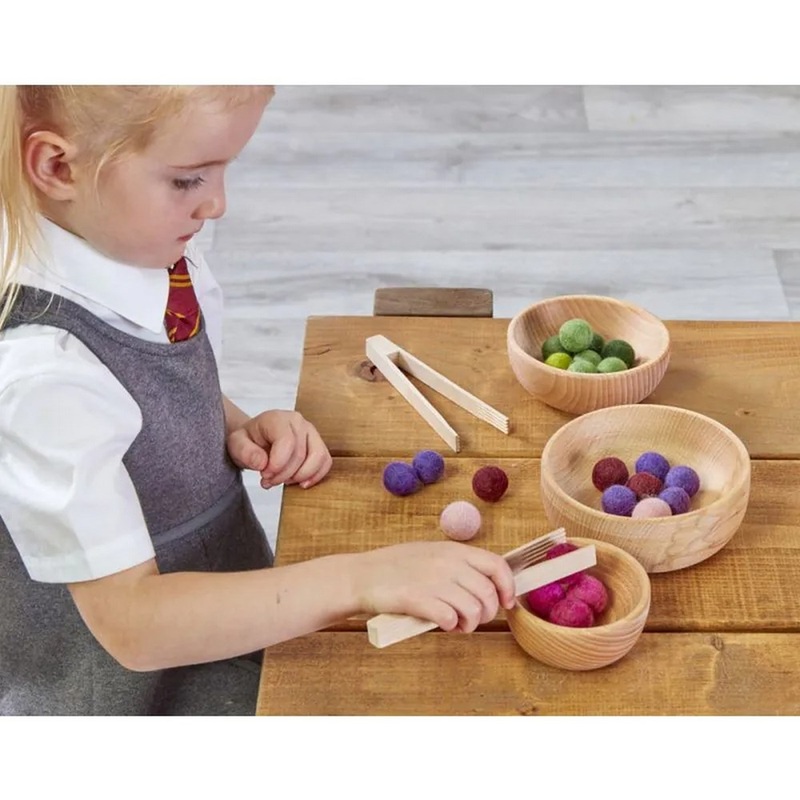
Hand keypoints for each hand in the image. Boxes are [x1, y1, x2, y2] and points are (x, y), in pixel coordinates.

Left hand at [226, 410, 332, 488]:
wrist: (255, 440)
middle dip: (284, 475)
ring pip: (318, 458)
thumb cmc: (247, 441)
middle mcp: (298, 422)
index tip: (264, 475)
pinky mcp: (318, 444)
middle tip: (268, 481)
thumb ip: (245, 452)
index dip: (277, 465)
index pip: (287, 442)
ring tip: (284, 481)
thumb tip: (262, 463)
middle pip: (301, 454)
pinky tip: (300, 483)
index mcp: (277, 419)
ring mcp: (311, 432)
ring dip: (301, 476)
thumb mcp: (236, 445)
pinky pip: (326, 462)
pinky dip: (315, 476)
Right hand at [352, 541, 515, 632]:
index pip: (496, 565)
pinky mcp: (418, 599)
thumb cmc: (394, 568)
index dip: (507, 587)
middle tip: (473, 620)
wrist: (360, 576)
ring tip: (457, 626)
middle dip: (487, 613)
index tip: (507, 602)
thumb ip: (456, 564)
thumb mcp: (430, 554)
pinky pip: (450, 618)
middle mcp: (447, 563)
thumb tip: (485, 584)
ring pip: (473, 609)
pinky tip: (441, 624)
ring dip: (469, 624)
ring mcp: (433, 580)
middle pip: (488, 593)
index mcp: (452, 550)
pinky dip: (451, 626)